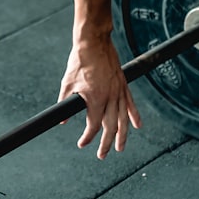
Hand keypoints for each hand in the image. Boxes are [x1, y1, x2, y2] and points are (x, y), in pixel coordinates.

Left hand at [58, 36, 140, 158]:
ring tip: (120, 147)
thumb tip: (61, 121)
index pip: (93, 125)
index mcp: (96, 99)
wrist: (94, 42)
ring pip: (123, 118)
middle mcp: (110, 97)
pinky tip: (137, 126)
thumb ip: (65, 104)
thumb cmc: (79, 61)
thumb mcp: (67, 84)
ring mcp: (119, 91)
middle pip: (111, 126)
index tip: (82, 143)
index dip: (88, 137)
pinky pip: (131, 104)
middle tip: (102, 155)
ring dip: (122, 135)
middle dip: (106, 143)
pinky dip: (134, 116)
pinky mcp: (123, 84)